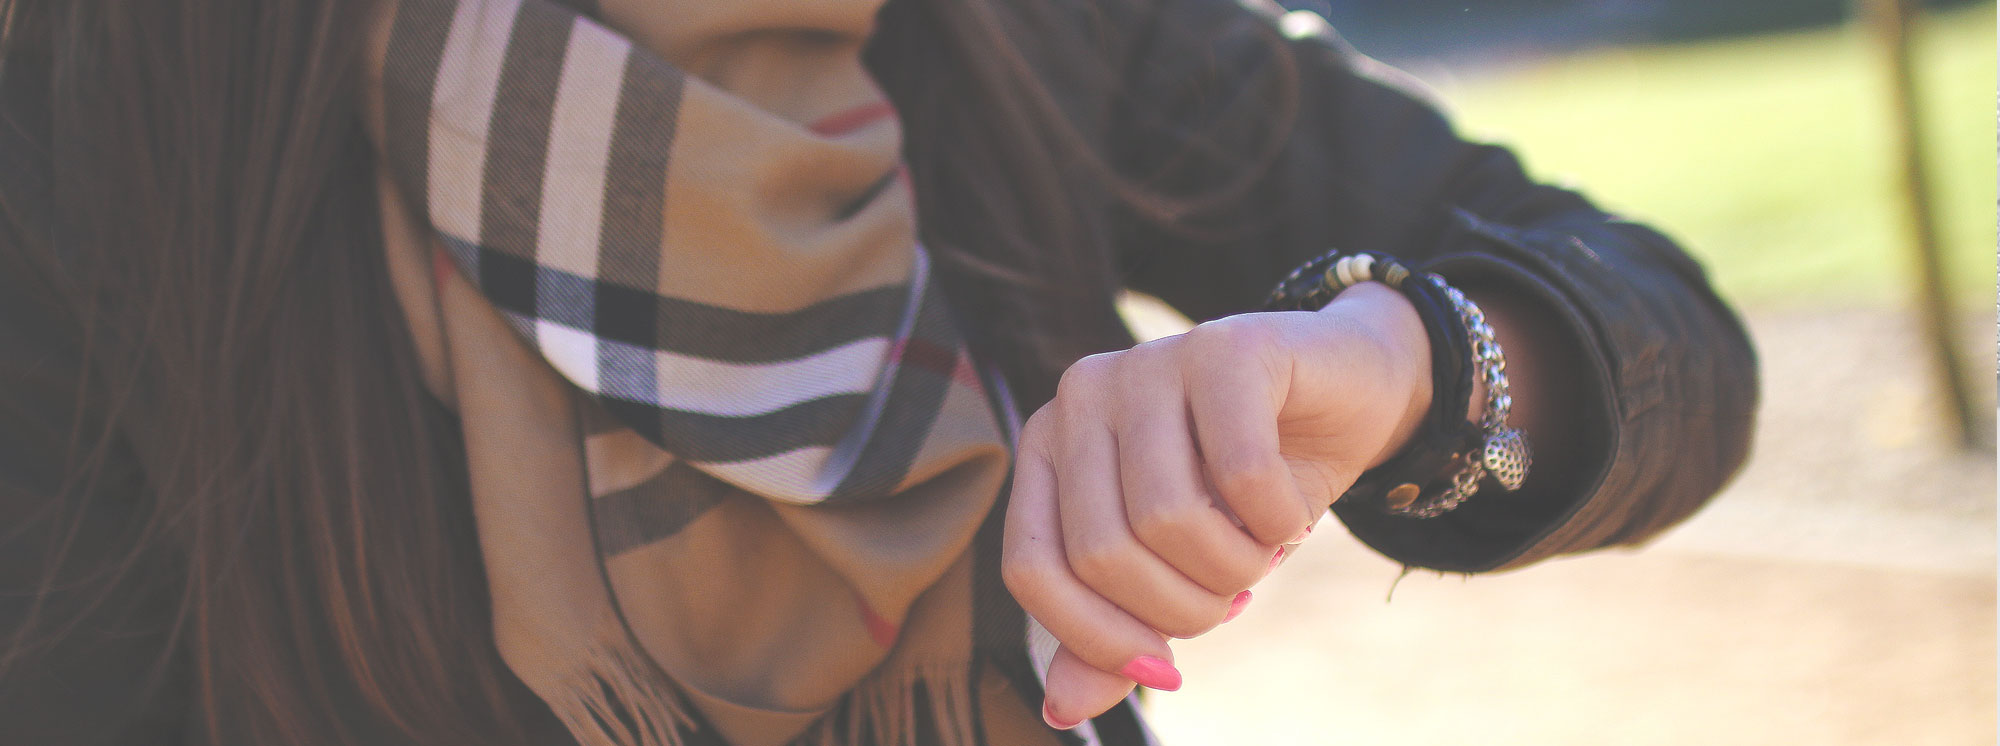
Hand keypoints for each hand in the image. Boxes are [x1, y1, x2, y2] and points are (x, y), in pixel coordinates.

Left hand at [1002, 282, 1434, 727]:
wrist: (1349, 393)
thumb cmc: (1247, 490)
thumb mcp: (1178, 570)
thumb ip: (1114, 632)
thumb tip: (1060, 709)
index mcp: (1047, 446)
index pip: (1031, 569)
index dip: (1098, 640)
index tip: (1166, 671)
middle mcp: (1081, 394)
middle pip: (1102, 553)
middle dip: (1182, 609)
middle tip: (1233, 593)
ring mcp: (1150, 361)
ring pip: (1168, 519)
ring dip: (1235, 567)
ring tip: (1260, 548)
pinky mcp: (1227, 347)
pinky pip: (1242, 475)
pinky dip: (1279, 522)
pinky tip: (1292, 510)